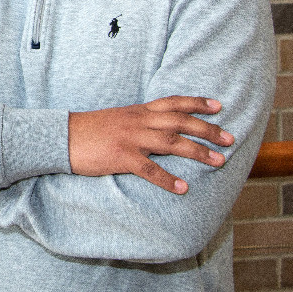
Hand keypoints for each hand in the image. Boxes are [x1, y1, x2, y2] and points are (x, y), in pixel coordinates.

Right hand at [68, 96, 233, 194]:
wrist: (62, 136)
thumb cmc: (89, 130)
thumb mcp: (117, 119)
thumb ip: (139, 122)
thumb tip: (158, 129)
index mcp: (138, 111)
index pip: (173, 102)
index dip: (197, 103)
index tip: (218, 106)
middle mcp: (138, 121)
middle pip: (180, 122)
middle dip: (207, 129)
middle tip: (230, 138)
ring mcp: (130, 139)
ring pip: (172, 142)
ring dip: (197, 152)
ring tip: (218, 162)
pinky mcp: (121, 157)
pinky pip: (149, 169)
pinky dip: (168, 179)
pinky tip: (183, 189)